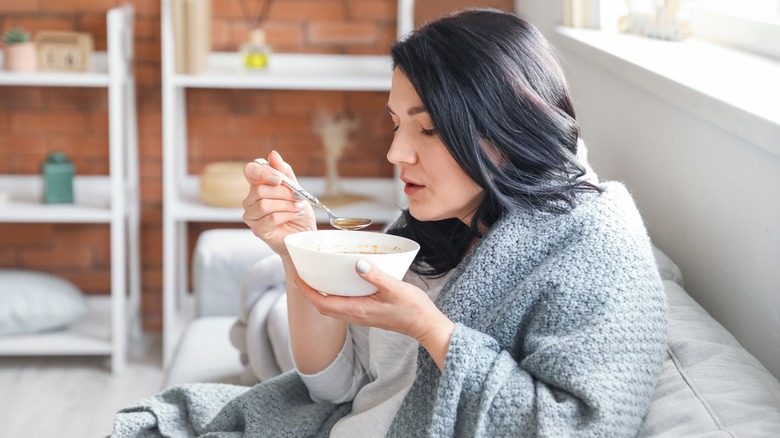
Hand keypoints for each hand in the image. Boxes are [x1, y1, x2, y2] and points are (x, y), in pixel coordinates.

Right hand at [242, 151, 315, 256]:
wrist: (305, 233)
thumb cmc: (299, 211)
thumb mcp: (296, 189)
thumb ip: (285, 173)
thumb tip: (273, 154)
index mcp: (259, 185)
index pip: (250, 171)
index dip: (262, 172)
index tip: (279, 178)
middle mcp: (251, 199)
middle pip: (260, 190)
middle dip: (283, 193)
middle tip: (298, 197)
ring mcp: (252, 215)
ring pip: (264, 204)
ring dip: (286, 205)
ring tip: (298, 207)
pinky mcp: (257, 229)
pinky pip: (270, 218)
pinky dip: (286, 215)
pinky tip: (295, 215)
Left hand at [295, 260, 455, 368]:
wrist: (425, 325)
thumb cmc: (412, 308)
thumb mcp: (394, 288)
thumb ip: (375, 275)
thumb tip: (357, 263)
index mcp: (357, 310)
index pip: (323, 303)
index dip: (307, 292)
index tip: (297, 279)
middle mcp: (356, 316)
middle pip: (324, 307)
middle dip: (310, 293)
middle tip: (302, 276)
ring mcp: (361, 317)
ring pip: (332, 308)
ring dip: (321, 295)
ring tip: (316, 279)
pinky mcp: (367, 315)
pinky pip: (343, 307)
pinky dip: (334, 296)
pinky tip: (340, 284)